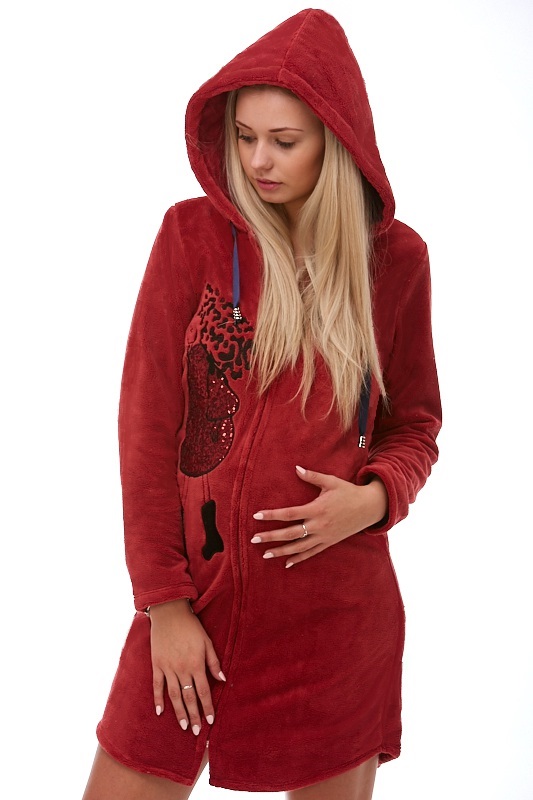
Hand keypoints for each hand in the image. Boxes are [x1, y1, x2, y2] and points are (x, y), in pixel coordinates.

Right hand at [149, 599, 225, 734]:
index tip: (210, 721)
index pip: (204, 691)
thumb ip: (214, 662)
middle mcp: (182, 668)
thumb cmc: (191, 626)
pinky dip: (158, 699)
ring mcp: (168, 667)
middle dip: (194, 715)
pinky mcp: (157, 664)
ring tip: (183, 726)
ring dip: (179, 712)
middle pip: (189, 697)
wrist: (169, 613)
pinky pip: (157, 685)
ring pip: (174, 695)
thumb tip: (223, 680)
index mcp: (196, 663)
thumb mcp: (207, 641)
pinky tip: (160, 712)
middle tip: (196, 731)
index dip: (207, 706)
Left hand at [251, 466, 387, 567]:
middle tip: (254, 539)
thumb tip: (296, 468)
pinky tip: (287, 563)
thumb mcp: (331, 481)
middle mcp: (319, 525)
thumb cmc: (348, 492)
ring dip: (281, 551)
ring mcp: (324, 536)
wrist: (369, 508)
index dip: (272, 515)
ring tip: (265, 554)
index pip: (290, 514)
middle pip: (290, 534)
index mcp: (317, 509)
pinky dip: (299, 559)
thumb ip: (312, 476)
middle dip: (271, 537)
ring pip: (299, 547)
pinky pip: (311, 552)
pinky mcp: (329, 542)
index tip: (256, 516)